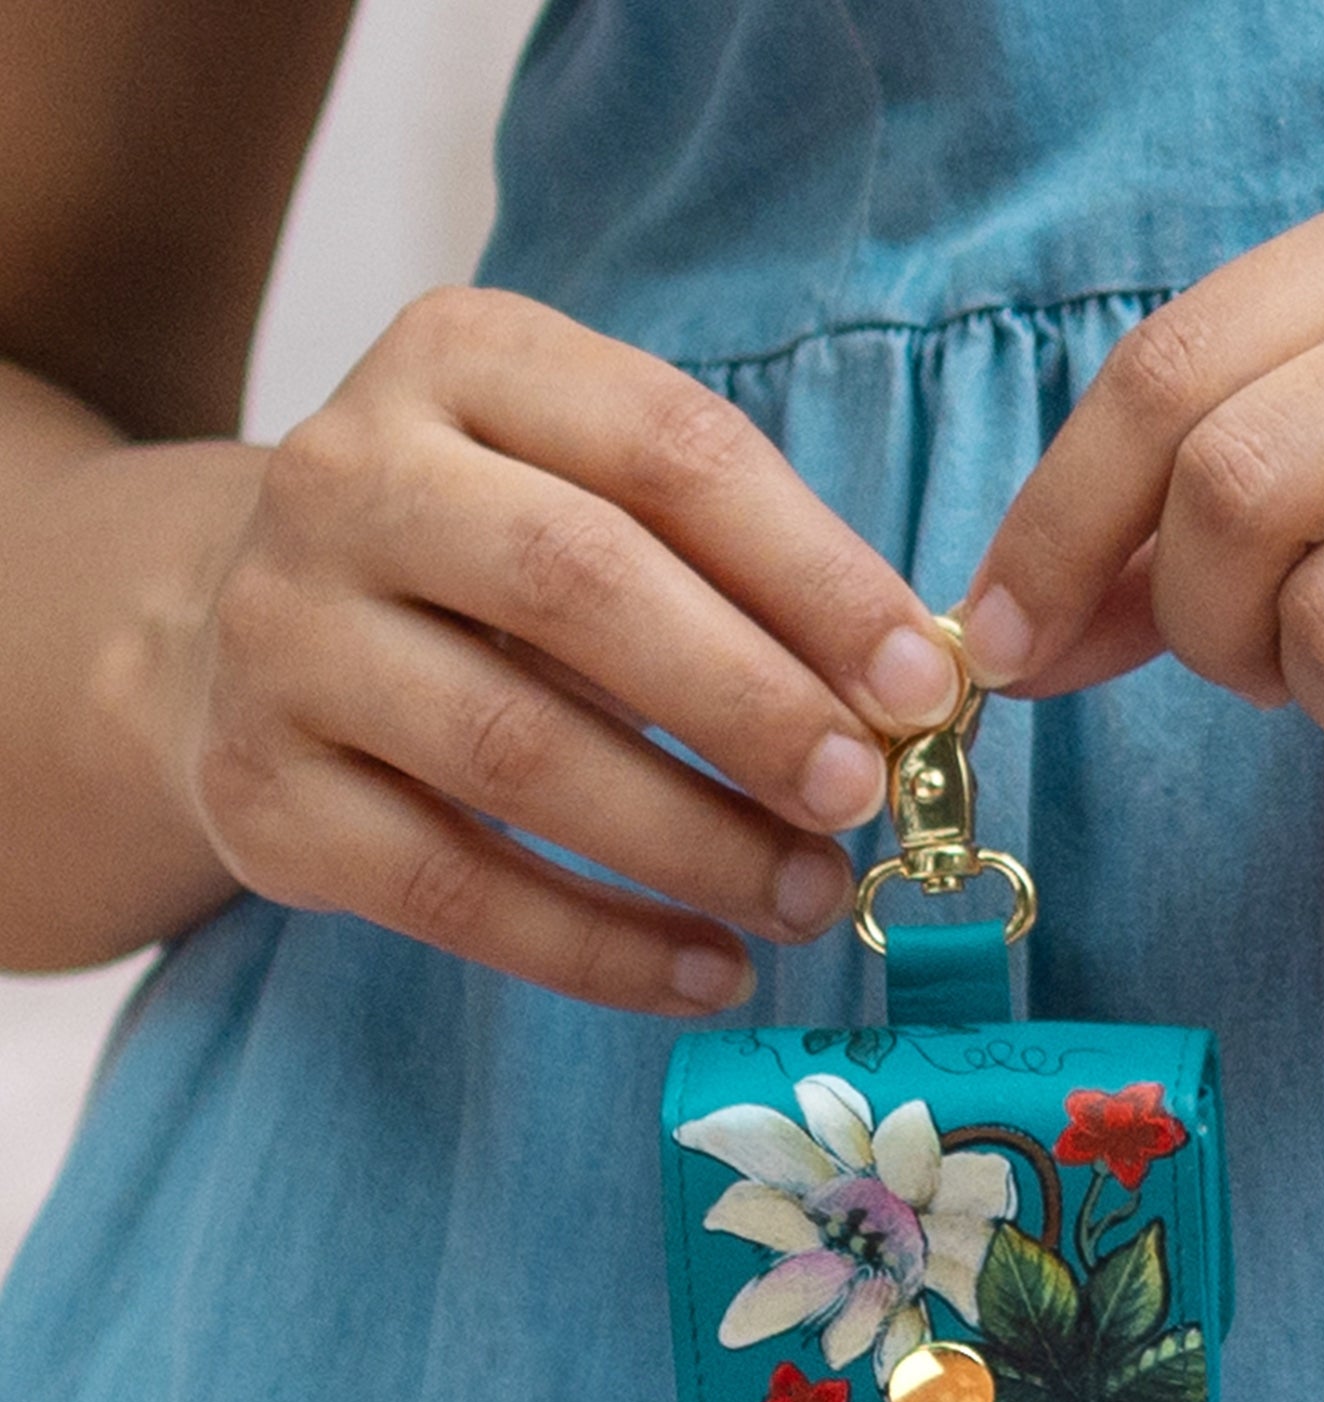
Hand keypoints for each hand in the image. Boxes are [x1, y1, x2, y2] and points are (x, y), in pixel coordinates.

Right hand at [182, 287, 959, 1010]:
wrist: (251, 635)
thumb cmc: (491, 573)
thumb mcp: (597, 508)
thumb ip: (739, 574)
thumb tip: (910, 703)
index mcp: (464, 361)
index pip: (670, 449)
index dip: (816, 575)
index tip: (927, 689)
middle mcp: (347, 476)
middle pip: (577, 583)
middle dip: (749, 702)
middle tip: (862, 796)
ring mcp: (283, 636)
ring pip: (512, 750)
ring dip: (692, 842)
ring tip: (810, 899)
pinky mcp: (259, 794)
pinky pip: (450, 890)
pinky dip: (600, 949)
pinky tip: (710, 972)